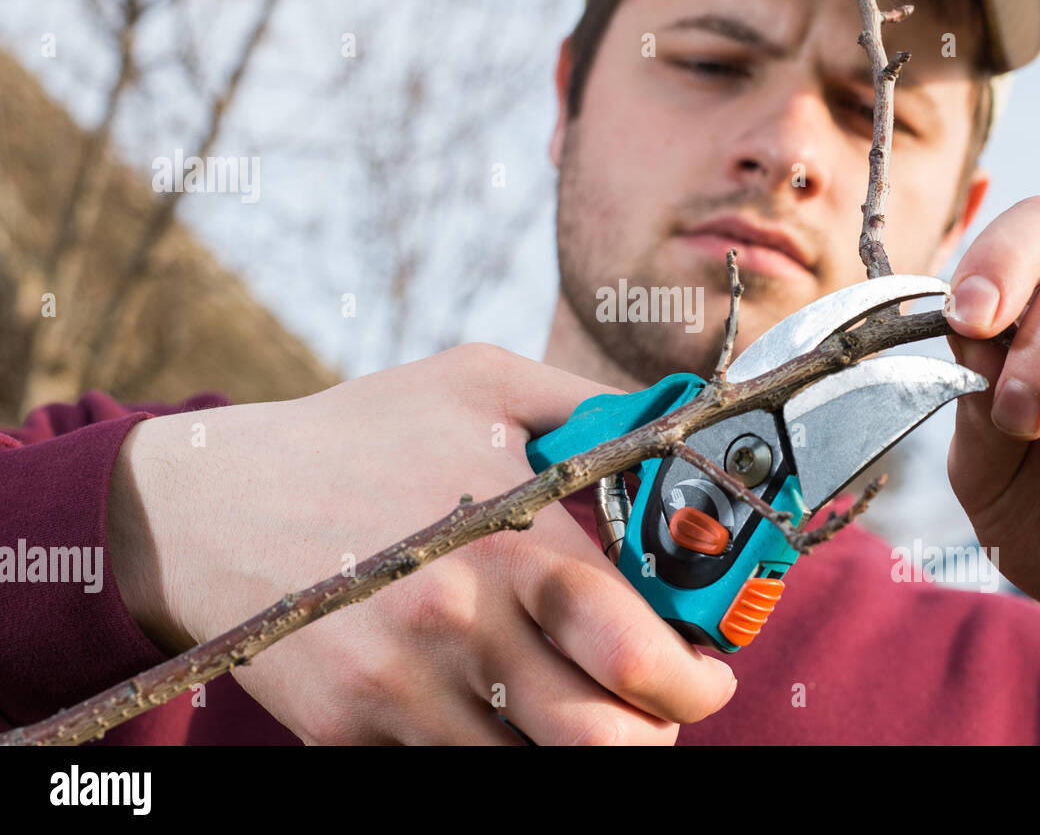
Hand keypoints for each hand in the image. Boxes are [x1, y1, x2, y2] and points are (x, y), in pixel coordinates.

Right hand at [108, 344, 736, 742]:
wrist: (213, 505)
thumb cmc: (361, 435)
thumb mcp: (481, 385)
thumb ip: (590, 408)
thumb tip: (682, 428)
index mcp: (508, 540)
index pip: (637, 650)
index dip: (697, 677)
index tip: (708, 669)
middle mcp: (462, 627)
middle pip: (606, 739)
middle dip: (659, 729)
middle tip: (661, 701)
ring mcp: (404, 693)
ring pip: (541, 771)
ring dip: (585, 746)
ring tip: (583, 699)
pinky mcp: (357, 734)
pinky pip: (459, 773)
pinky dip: (505, 752)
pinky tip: (505, 704)